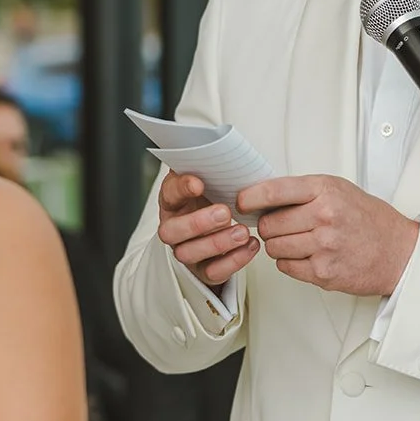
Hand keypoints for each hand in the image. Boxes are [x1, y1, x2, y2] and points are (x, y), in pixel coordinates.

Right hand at [157, 170, 259, 288]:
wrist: (219, 226)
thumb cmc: (215, 197)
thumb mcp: (211, 180)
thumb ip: (211, 167)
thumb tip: (221, 147)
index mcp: (172, 201)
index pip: (168, 194)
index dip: (180, 189)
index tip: (199, 183)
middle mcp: (172, 228)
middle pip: (170, 232)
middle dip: (197, 223)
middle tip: (225, 212)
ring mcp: (185, 251)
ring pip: (189, 254)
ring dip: (217, 243)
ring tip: (243, 232)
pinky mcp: (203, 271)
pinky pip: (213, 273)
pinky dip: (233, 261)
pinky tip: (251, 245)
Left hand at [237, 175, 418, 295]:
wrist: (398, 251)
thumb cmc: (368, 219)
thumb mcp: (338, 190)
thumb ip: (302, 192)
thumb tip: (262, 196)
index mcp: (325, 191)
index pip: (274, 191)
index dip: (250, 198)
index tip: (241, 202)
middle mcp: (324, 217)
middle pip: (268, 224)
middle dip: (268, 226)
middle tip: (279, 226)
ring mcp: (323, 247)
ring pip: (273, 247)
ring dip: (278, 245)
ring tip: (298, 240)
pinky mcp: (323, 272)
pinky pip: (285, 267)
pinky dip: (290, 262)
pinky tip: (307, 255)